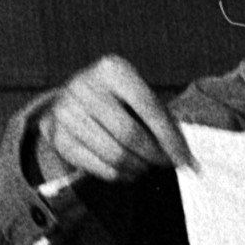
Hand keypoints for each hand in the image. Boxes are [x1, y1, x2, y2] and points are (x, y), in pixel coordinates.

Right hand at [32, 56, 188, 186]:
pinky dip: (119, 174)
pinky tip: (129, 171)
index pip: (149, 107)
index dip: (170, 138)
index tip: (186, 160)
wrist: (75, 100)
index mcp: (112, 69)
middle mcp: (84, 86)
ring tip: (147, 167)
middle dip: (154, 155)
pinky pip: (96, 166)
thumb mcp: (141, 97)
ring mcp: (66, 110)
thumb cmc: (120, 100)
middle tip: (165, 164)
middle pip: (130, 134)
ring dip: (138, 167)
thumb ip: (164, 123)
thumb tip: (188, 161)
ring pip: (114, 153)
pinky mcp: (57, 135)